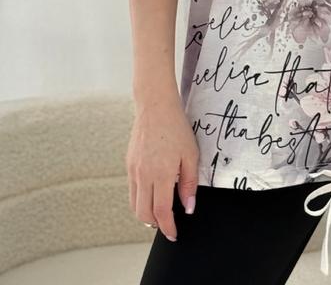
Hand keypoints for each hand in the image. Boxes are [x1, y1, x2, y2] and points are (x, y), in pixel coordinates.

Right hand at [126, 95, 199, 241]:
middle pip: (144, 214)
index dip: (168, 228)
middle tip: (167, 226)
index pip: (162, 212)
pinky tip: (152, 194)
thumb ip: (189, 183)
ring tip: (159, 214)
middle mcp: (144, 175)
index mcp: (161, 174)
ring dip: (145, 214)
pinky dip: (140, 199)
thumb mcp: (191, 154)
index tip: (174, 234)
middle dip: (156, 225)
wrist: (155, 107)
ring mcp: (134, 170)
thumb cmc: (176, 128)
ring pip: (134, 205)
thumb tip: (188, 207)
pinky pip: (132, 190)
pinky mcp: (129, 165)